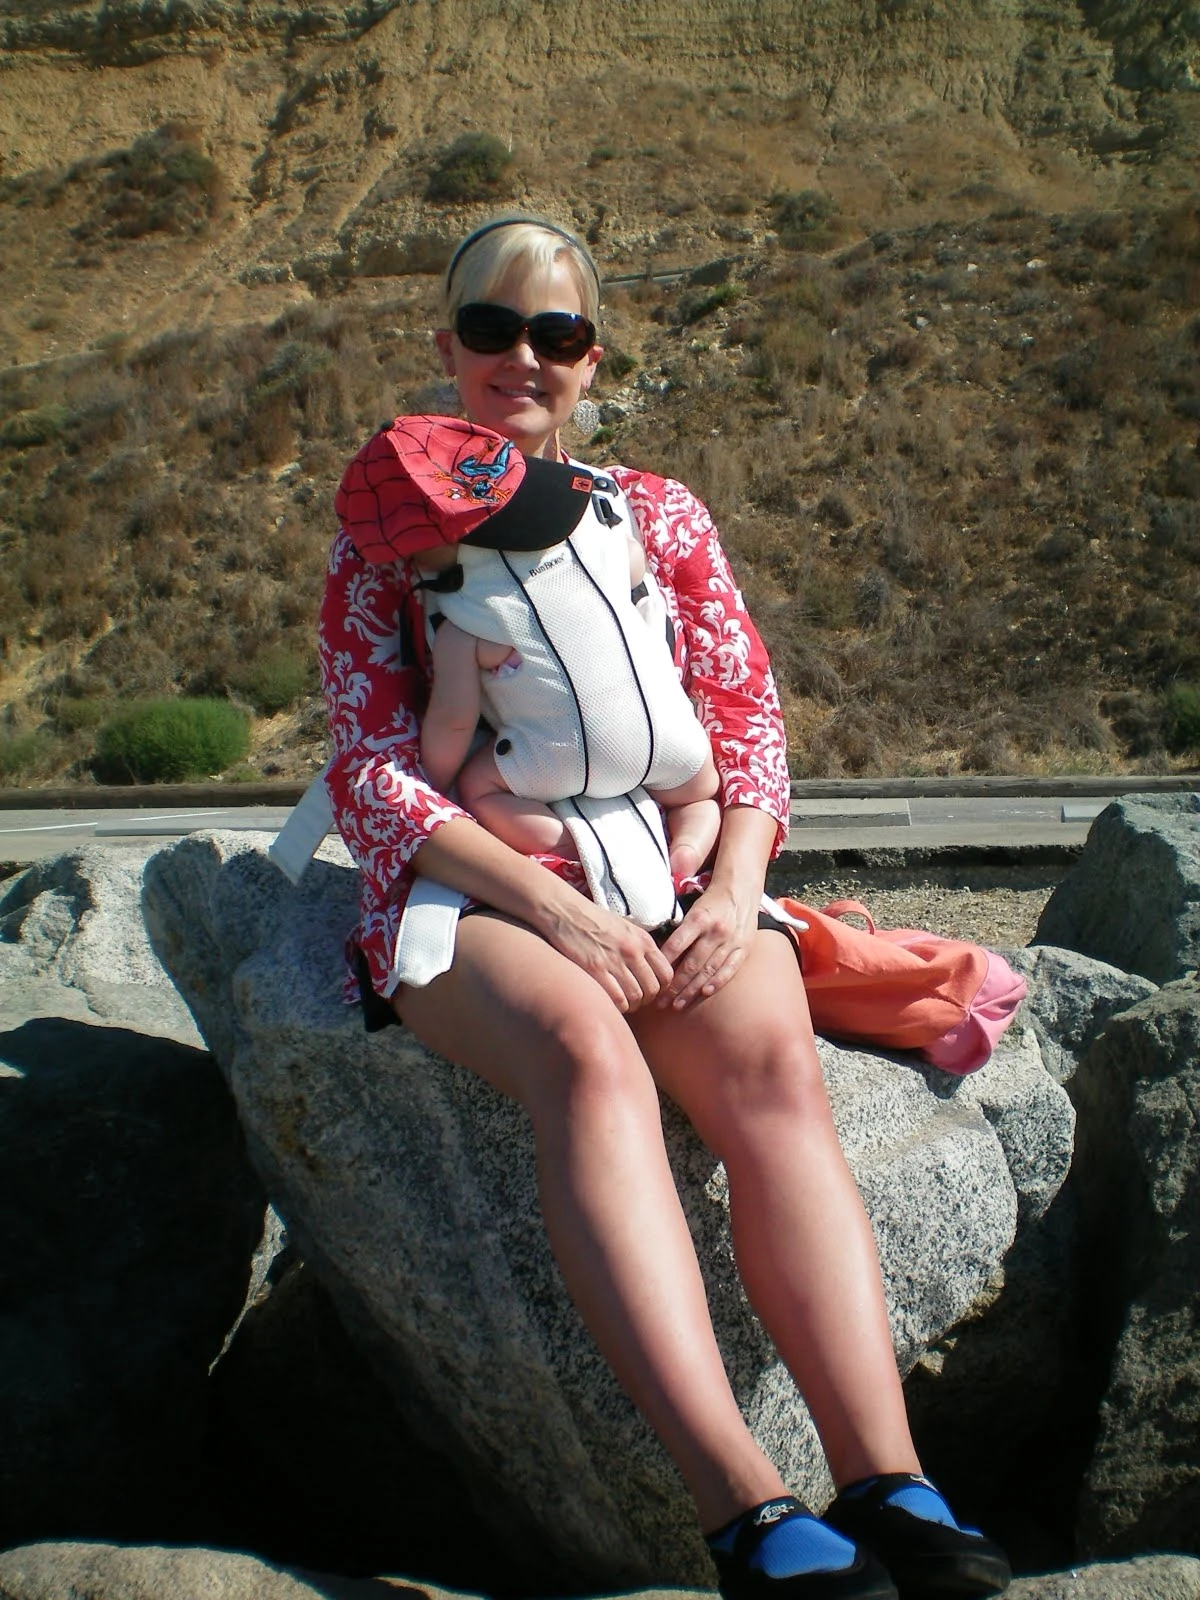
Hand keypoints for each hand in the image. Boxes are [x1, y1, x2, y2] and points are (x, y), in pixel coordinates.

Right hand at [543, 890, 674, 1014]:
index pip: (666, 973)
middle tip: (637, 1001)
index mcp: (643, 940)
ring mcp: (614, 961)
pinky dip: (617, 1006)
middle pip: (652, 988)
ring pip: (636, 996)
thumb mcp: (626, 928)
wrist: (566, 911)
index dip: (661, 988)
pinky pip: (616, 999)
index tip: (651, 991)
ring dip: (632, 1005)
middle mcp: (632, 950)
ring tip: (624, 1004)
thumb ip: (640, 948)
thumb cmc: (595, 921)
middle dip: (646, 1000)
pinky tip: (611, 1002)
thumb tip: (651, 971)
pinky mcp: (595, 970)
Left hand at [656, 881, 759, 1009]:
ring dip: (691, 990)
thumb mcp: (692, 909)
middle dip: (674, 986)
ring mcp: (731, 941)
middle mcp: (715, 931)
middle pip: (692, 964)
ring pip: (708, 970)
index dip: (664, 964)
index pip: (677, 945)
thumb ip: (679, 930)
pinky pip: (729, 969)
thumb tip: (659, 954)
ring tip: (677, 1004)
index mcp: (699, 918)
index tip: (653, 980)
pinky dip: (717, 982)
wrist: (741, 888)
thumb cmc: (710, 901)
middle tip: (660, 1002)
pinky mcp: (744, 948)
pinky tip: (704, 993)